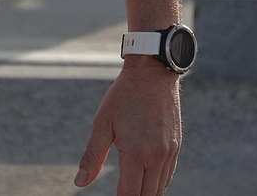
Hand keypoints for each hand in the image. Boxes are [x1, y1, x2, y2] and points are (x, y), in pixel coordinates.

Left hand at [76, 60, 181, 194]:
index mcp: (135, 153)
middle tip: (122, 195)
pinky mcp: (176, 146)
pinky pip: (168, 175)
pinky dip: (158, 184)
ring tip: (132, 192)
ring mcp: (169, 152)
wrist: (153, 73)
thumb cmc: (123, 96)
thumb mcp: (103, 124)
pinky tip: (146, 182)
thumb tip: (80, 182)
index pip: (129, 195)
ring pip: (160, 189)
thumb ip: (92, 157)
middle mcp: (156, 156)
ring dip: (147, 195)